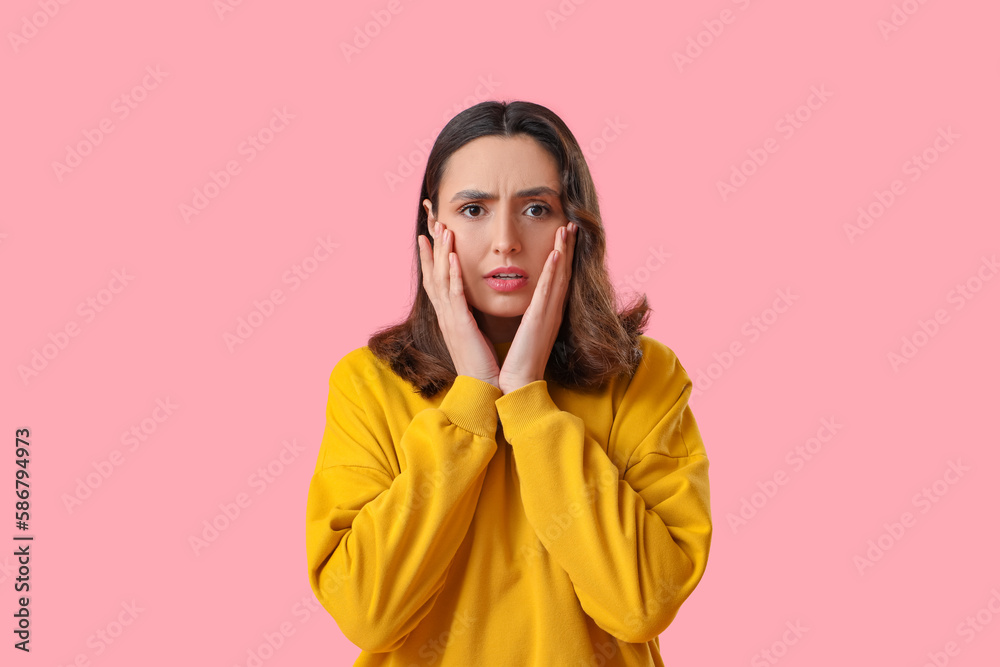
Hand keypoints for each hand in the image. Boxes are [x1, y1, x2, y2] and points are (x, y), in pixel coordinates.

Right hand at [418, 220, 500, 389]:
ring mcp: (450, 319)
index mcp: (450, 317)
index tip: (429, 237)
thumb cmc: (482, 365)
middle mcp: (445, 315)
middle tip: (431, 223)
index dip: (431, 258)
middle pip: (433, 274)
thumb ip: (470, 320)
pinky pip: (454, 295)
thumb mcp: (473, 336)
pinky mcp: (460, 325)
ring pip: (440, 279)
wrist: (483, 388)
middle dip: (431, 248)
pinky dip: (451, 275)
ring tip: (442, 230)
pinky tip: (451, 258)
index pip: (437, 281)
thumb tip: (471, 309)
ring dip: (441, 253)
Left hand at [498, 222, 577, 393]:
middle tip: (570, 224)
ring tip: (566, 229)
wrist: (514, 385)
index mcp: (545, 314)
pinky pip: (548, 292)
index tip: (563, 235)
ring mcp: (548, 316)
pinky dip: (554, 272)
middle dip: (567, 248)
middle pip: (562, 273)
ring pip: (559, 277)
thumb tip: (526, 305)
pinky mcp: (539, 322)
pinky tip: (556, 255)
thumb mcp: (524, 333)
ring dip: (563, 252)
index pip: (556, 279)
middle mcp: (551, 312)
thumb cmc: (515, 362)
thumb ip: (528, 317)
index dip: (562, 256)